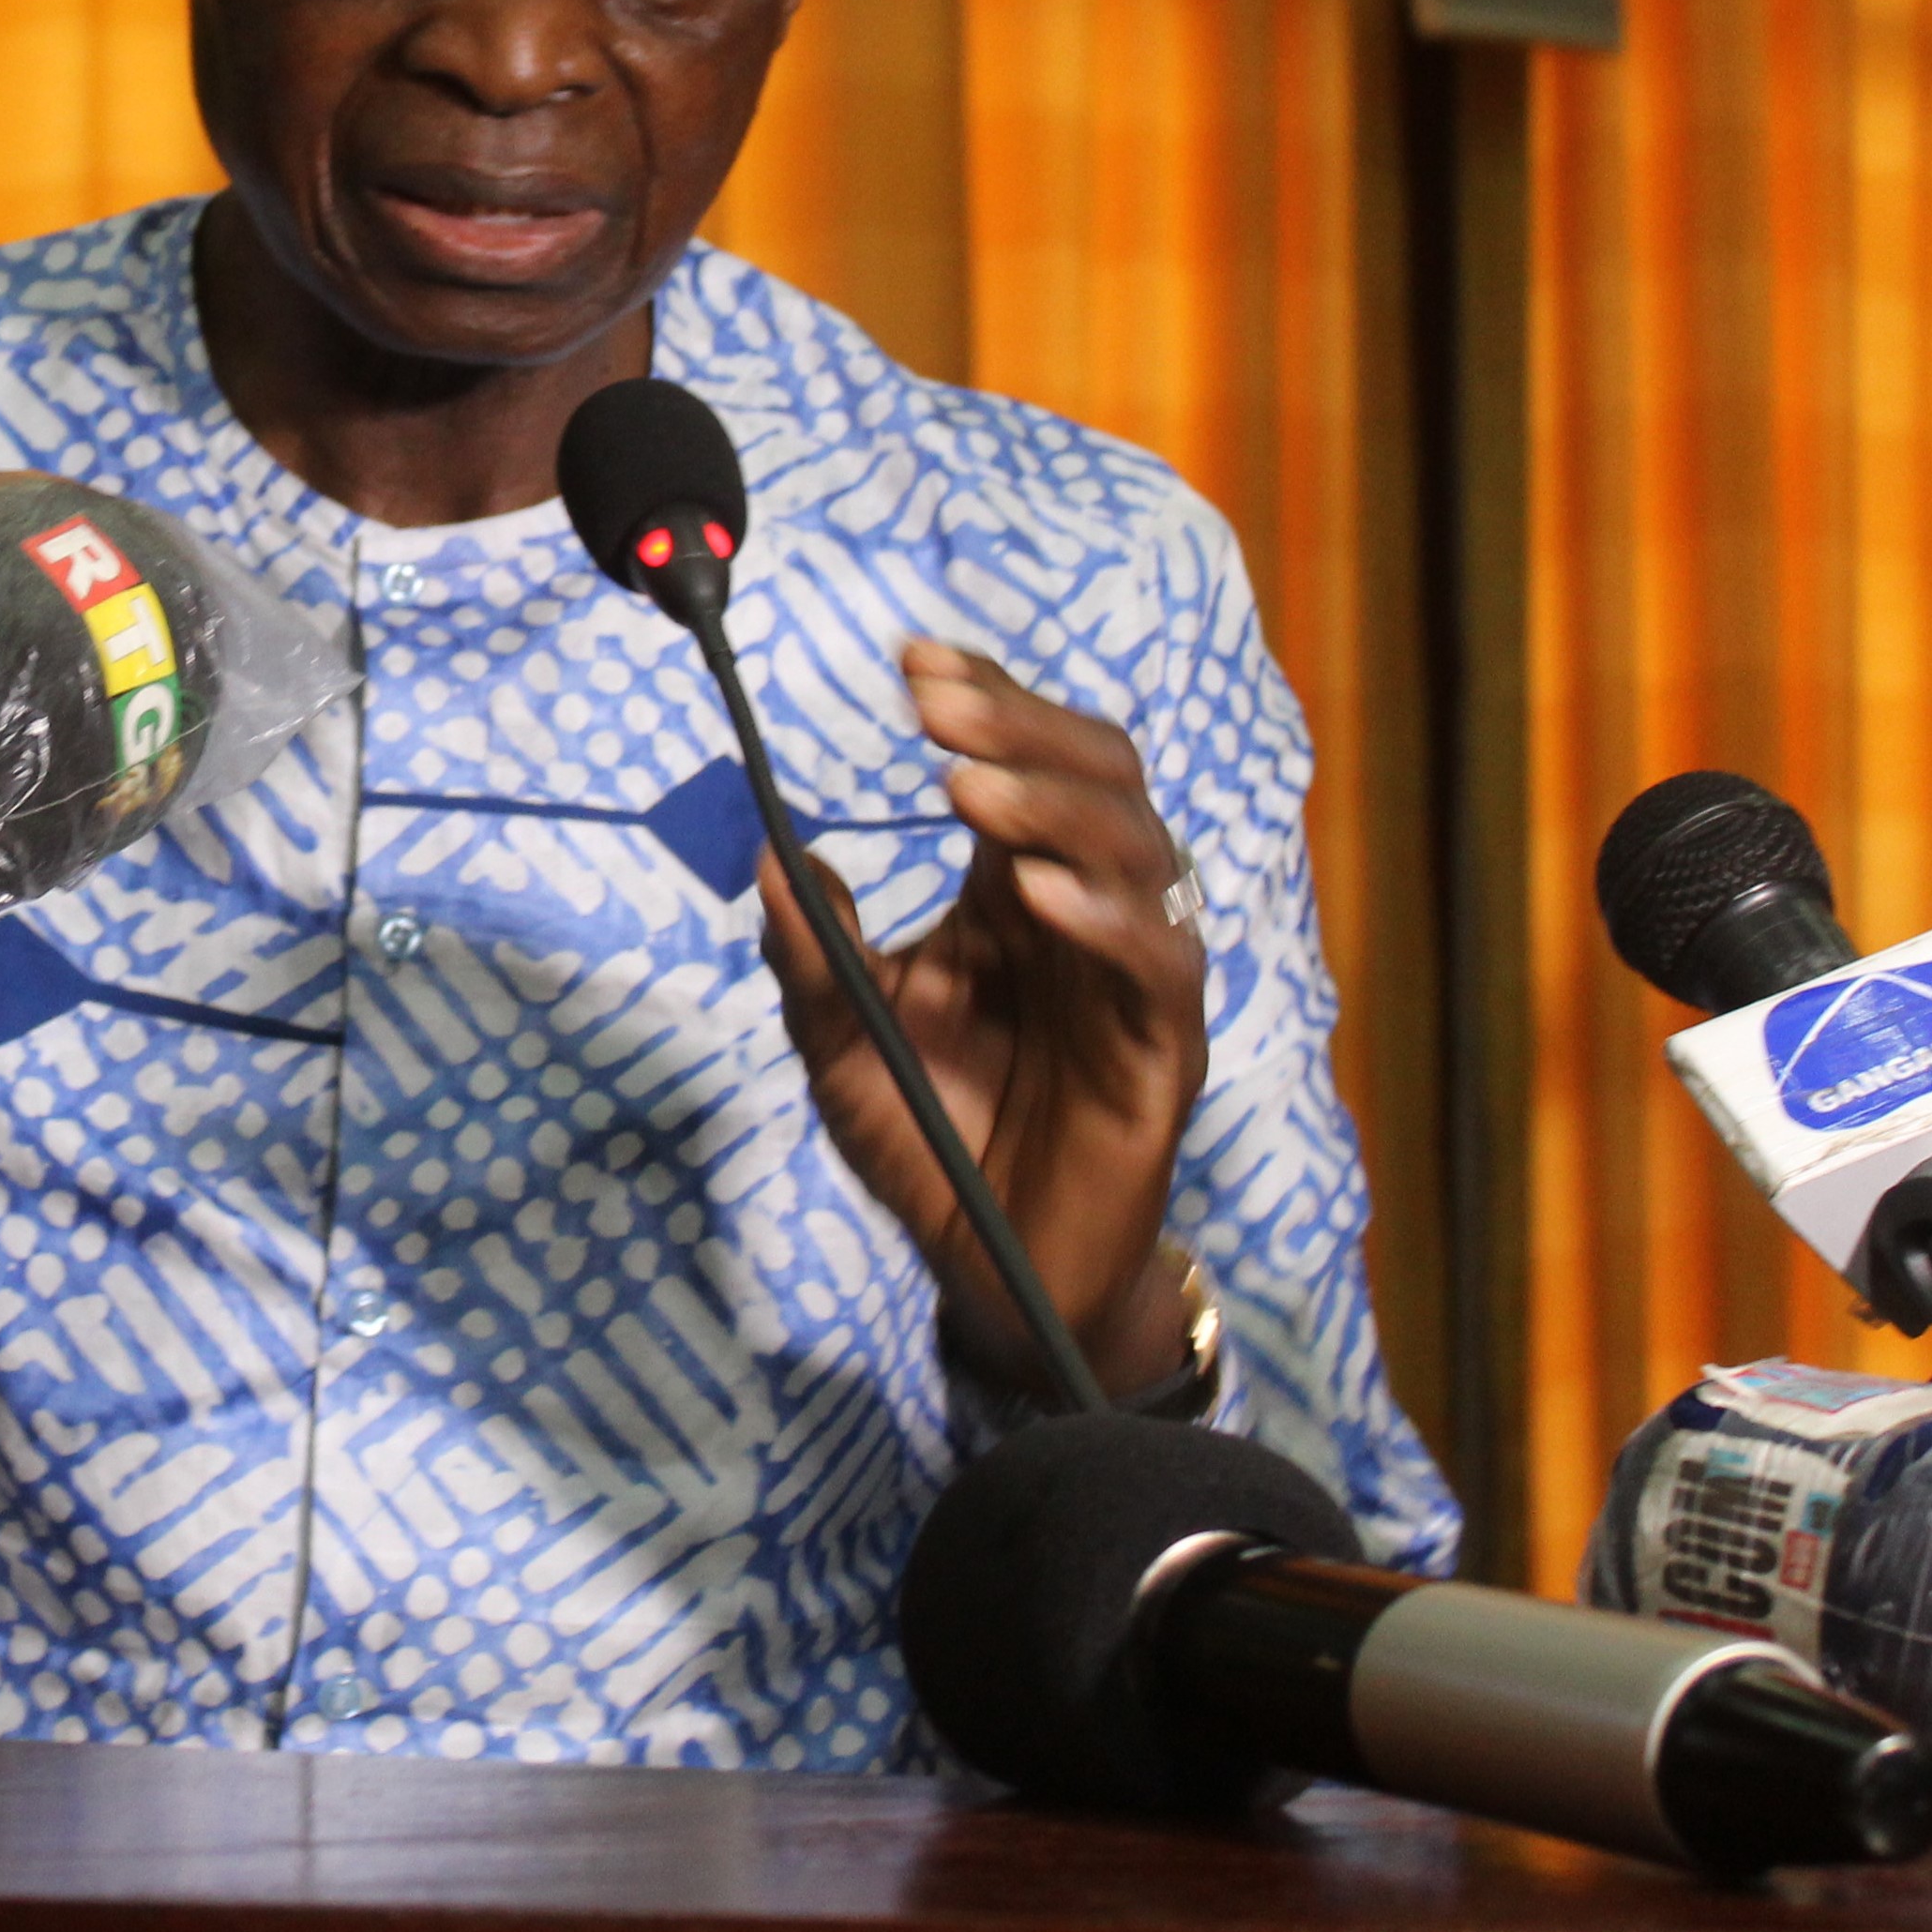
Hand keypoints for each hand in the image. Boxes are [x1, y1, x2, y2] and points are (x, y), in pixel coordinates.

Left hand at [756, 639, 1208, 1399]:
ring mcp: (1133, 979)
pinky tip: (1036, 895)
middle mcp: (1088, 914)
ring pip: (1139, 851)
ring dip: (1054, 806)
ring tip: (967, 787)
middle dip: (1021, 726)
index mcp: (1018, 890)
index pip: (1029, 758)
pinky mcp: (1163, 1054)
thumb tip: (768, 853)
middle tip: (933, 704)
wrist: (994, 1271)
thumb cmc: (932, 1144)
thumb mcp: (843, 1043)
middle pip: (1098, 776)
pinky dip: (1105, 921)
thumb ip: (814, 955)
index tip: (913, 660)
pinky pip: (1160, 967)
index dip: (988, 697)